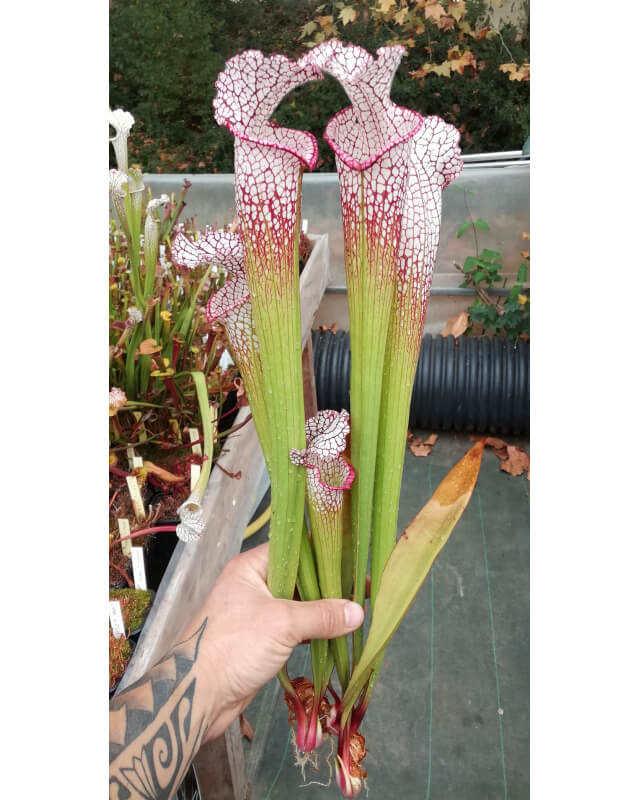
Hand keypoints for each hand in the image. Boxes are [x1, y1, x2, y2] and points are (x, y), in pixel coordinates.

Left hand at [185, 542, 364, 740]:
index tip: (354, 554)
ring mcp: (257, 613)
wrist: (198, 695)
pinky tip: (339, 632)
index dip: (323, 550)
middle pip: (299, 577)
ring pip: (298, 604)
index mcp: (252, 567)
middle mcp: (254, 584)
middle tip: (364, 583)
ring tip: (358, 606)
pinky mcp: (262, 639)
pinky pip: (294, 627)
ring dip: (324, 608)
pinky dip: (315, 630)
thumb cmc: (234, 646)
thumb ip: (322, 615)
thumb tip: (358, 611)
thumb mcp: (282, 623)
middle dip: (330, 583)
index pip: (294, 548)